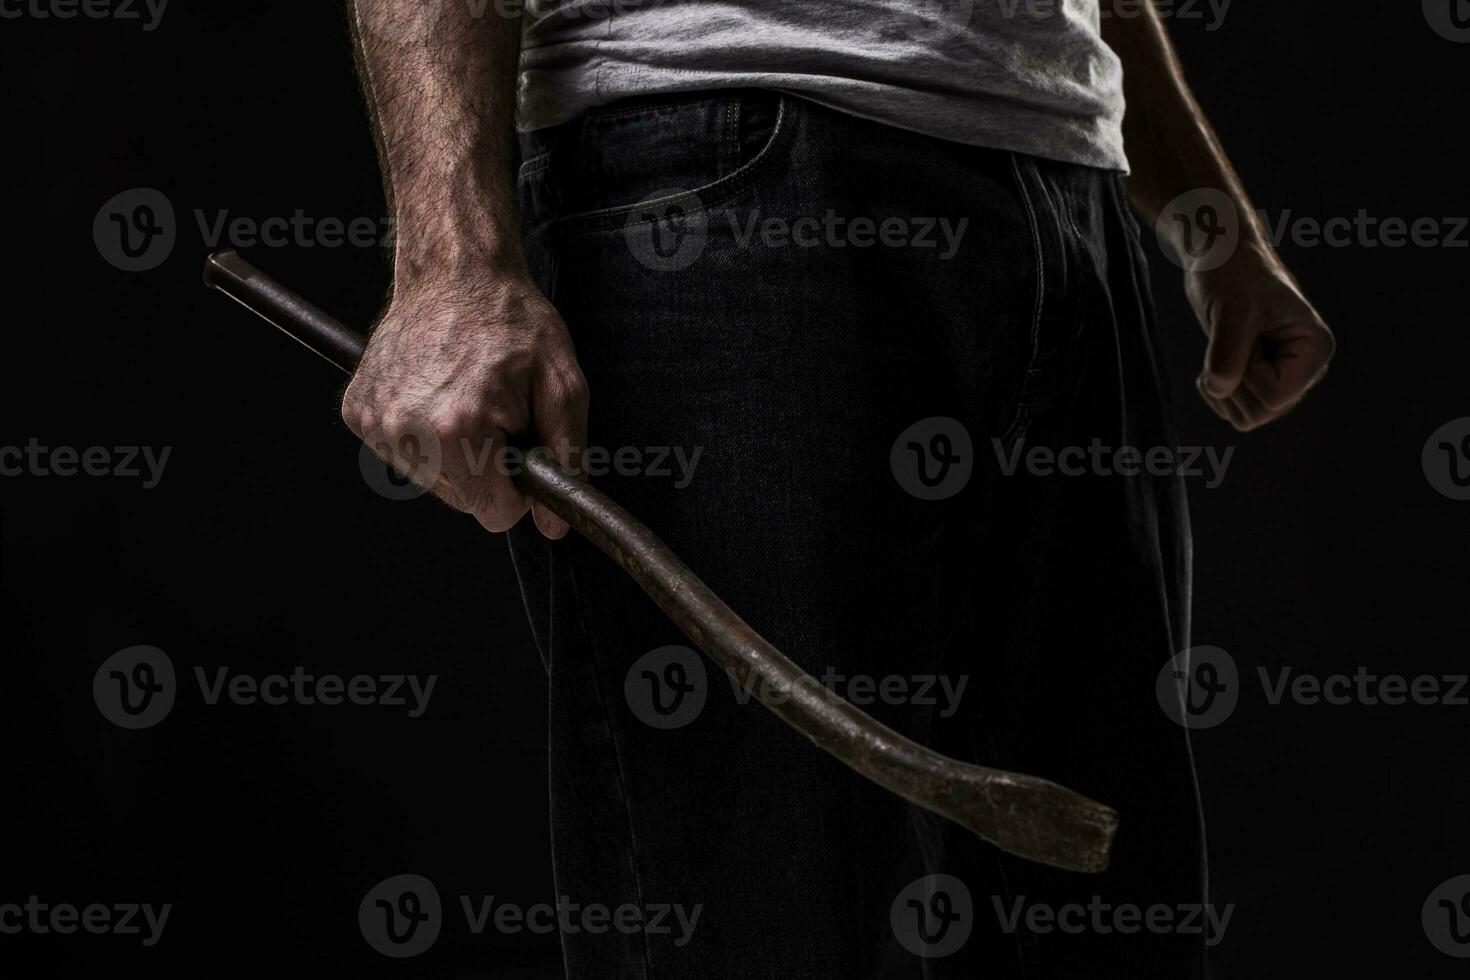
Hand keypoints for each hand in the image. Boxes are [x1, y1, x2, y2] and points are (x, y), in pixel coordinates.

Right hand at [341, 270, 588, 537]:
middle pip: (464, 500)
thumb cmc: (514, 323)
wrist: (455, 272)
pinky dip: (424, 435)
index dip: (518, 487)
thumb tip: (553, 525)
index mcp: (457, 429)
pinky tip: (436, 392)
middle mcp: (405, 430)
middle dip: (487, 466)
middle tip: (495, 410)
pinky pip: (403, 454)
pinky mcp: (357, 411)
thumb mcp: (563, 386)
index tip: (520, 447)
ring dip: (455, 452)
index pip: (494, 512)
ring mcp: (375, 421)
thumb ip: (566, 459)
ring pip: (433, 480)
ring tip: (466, 397)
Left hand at [1185, 242, 1334, 431]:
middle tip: (1232, 339)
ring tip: (1227, 344)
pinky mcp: (1260, 381)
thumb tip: (1219, 388)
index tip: (1244, 336)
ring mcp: (1282, 378)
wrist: (1219, 259)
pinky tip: (1219, 354)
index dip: (1244, 375)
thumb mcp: (1230, 311)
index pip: (1274, 398)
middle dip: (1233, 382)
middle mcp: (1305, 370)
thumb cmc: (1231, 276)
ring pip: (1245, 417)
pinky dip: (1215, 388)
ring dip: (1222, 386)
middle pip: (1259, 413)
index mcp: (1315, 350)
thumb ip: (1227, 351)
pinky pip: (1231, 410)